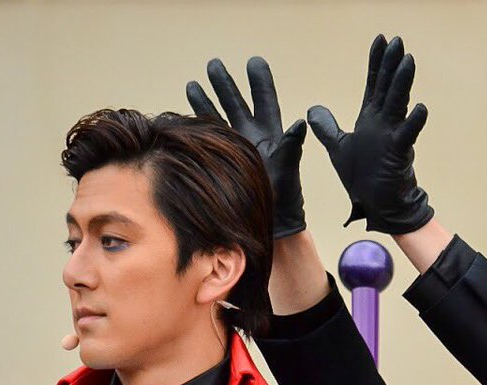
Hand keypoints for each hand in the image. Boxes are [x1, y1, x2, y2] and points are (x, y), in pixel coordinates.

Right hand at [188, 57, 306, 237]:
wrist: (271, 220)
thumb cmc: (286, 195)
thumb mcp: (290, 167)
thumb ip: (292, 145)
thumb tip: (301, 122)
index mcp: (271, 132)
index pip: (265, 100)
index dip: (259, 81)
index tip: (254, 62)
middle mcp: (252, 135)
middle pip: (236, 102)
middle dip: (225, 84)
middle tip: (214, 64)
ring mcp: (236, 146)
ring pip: (218, 117)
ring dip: (205, 100)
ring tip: (193, 83)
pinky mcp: (222, 159)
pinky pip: (207, 138)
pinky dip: (197, 126)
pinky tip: (185, 116)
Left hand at [308, 35, 433, 233]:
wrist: (377, 206)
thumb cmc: (364, 179)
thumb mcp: (339, 148)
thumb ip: (327, 128)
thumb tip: (313, 109)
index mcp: (370, 120)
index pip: (374, 84)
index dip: (376, 62)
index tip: (381, 40)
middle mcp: (383, 123)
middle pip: (388, 87)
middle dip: (392, 64)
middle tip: (398, 41)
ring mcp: (392, 137)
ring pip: (398, 104)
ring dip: (403, 83)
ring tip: (408, 61)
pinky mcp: (398, 154)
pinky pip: (407, 135)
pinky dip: (413, 122)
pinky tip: (420, 107)